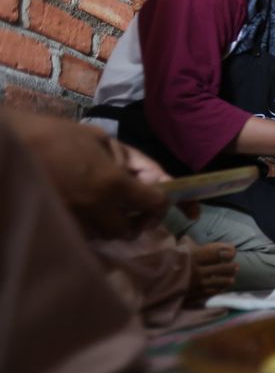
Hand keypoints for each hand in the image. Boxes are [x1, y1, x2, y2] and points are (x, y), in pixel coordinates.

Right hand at [6, 111, 168, 238]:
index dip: (162, 205)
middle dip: (132, 221)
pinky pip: (81, 236)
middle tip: (129, 209)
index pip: (154, 205)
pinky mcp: (55, 227)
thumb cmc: (55, 135)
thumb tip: (146, 177)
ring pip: (103, 236)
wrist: (11, 146)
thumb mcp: (99, 138)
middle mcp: (96, 207)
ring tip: (102, 207)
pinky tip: (82, 211)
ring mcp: (74, 220)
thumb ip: (128, 159)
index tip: (158, 203)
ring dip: (109, 225)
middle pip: (127, 230)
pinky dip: (88, 227)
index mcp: (112, 182)